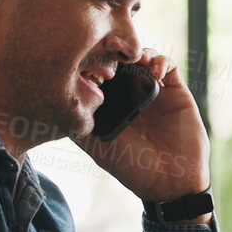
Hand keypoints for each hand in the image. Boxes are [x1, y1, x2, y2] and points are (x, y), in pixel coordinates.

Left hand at [73, 49, 209, 203]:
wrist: (171, 182)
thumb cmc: (133, 169)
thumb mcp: (99, 148)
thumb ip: (81, 127)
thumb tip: (57, 105)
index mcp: (112, 106)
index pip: (101, 73)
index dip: (94, 62)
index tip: (88, 61)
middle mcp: (131, 96)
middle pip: (121, 60)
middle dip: (114, 50)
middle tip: (108, 50)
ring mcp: (153, 92)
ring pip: (143, 57)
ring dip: (137, 51)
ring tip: (132, 59)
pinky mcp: (175, 92)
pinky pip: (168, 66)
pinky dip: (160, 61)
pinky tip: (154, 72)